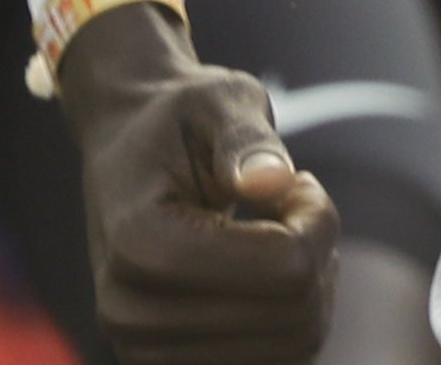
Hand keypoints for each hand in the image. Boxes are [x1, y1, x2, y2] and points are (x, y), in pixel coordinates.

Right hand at [58, 0, 339, 364]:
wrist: (125, 147)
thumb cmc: (178, 118)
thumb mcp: (215, 101)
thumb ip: (245, 137)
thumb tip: (272, 180)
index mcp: (139, 243)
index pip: (286, 267)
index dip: (316, 218)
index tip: (297, 179)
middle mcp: (131, 313)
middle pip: (295, 314)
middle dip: (315, 252)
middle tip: (289, 201)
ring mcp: (146, 353)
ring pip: (295, 348)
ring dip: (307, 288)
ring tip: (274, 234)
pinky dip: (291, 320)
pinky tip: (268, 273)